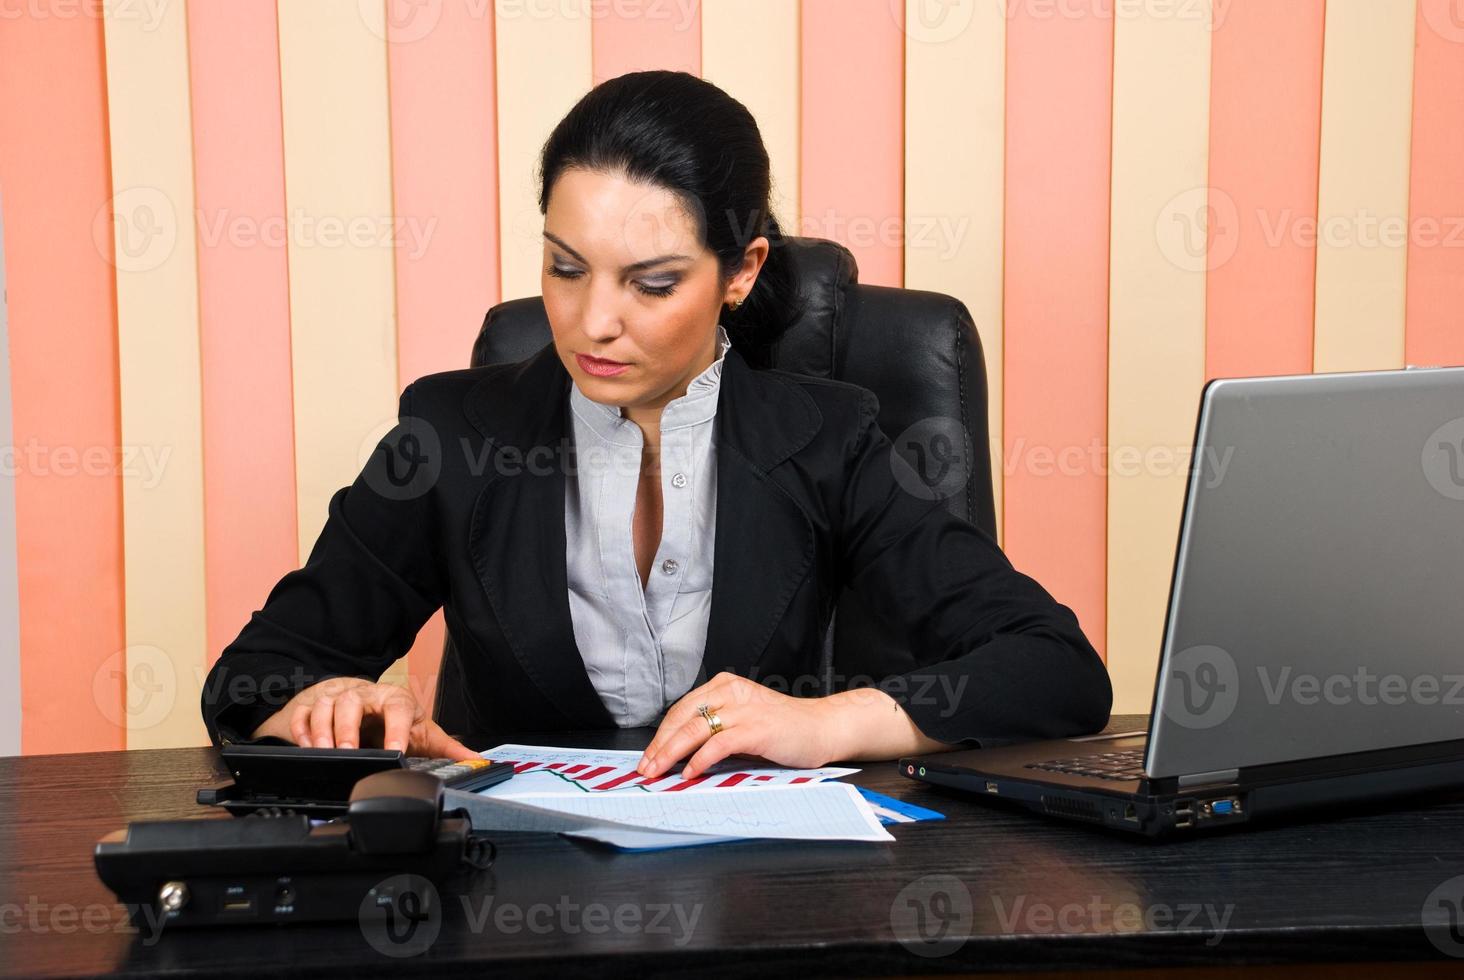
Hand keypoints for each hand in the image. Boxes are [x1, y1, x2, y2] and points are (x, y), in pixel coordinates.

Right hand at [253, 677, 475, 759]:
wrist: (361, 699)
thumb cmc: (391, 718)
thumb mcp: (421, 731)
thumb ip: (448, 748)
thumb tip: (477, 760)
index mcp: (393, 699)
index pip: (396, 707)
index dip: (396, 728)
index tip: (396, 750)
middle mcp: (363, 694)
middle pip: (352, 702)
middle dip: (348, 727)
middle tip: (348, 751)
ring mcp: (335, 698)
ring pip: (324, 706)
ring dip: (322, 730)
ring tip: (326, 751)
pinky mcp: (312, 705)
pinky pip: (302, 714)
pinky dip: (300, 730)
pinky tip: (306, 745)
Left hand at [635, 672, 845, 780]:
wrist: (823, 728)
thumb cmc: (784, 729)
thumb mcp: (743, 720)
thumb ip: (716, 728)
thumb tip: (679, 753)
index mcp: (725, 686)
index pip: (681, 709)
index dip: (661, 734)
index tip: (648, 756)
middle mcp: (731, 692)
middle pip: (682, 717)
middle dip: (659, 745)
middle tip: (645, 768)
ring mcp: (743, 709)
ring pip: (694, 728)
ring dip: (671, 753)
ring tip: (659, 771)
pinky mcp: (755, 728)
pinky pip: (718, 743)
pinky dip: (699, 759)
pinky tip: (689, 772)